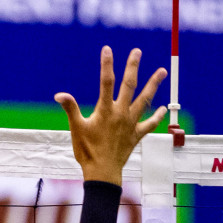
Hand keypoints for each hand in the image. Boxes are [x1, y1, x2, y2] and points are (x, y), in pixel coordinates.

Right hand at [54, 46, 167, 186]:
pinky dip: (157, 116)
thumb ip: (70, 109)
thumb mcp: (76, 128)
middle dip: (133, 67)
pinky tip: (163, 108)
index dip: (107, 64)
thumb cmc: (87, 151)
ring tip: (162, 71)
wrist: (102, 172)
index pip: (106, 82)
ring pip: (145, 100)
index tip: (108, 49)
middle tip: (137, 52)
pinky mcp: (136, 135)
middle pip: (129, 85)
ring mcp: (131, 124)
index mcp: (105, 110)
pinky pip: (149, 124)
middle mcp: (121, 113)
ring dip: (153, 85)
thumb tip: (60, 95)